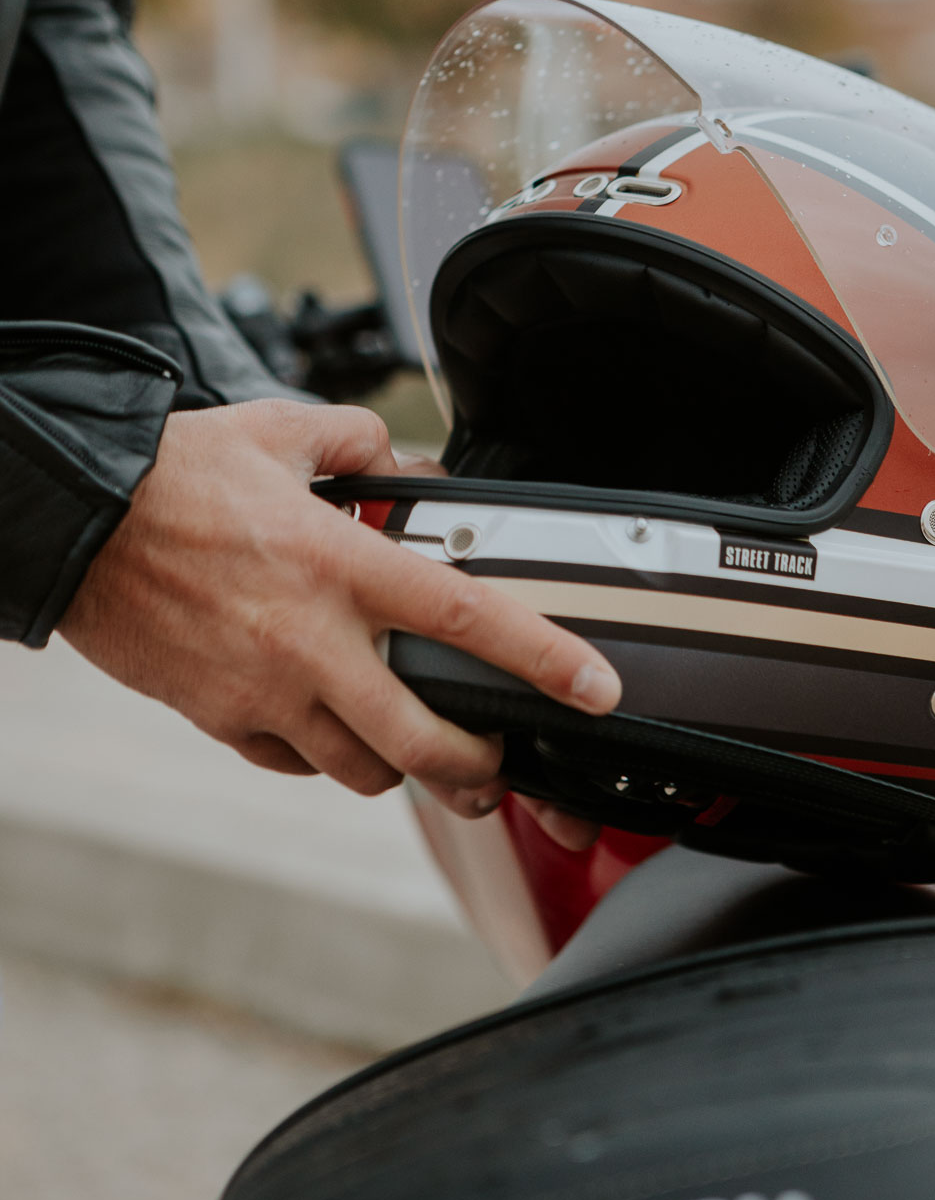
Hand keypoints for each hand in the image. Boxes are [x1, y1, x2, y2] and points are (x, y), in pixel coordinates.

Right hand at [60, 400, 619, 842]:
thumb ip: (362, 442)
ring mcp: (263, 690)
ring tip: (414, 746)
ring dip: (400, 766)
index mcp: (340, 563)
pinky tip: (329, 728)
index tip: (595, 689)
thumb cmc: (173, 475)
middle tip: (498, 764)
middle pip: (424, 740)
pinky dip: (325, 757)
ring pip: (361, 768)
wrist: (74, 523)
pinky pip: (295, 763)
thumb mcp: (280, 430)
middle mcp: (311, 638)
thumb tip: (407, 461)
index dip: (545, 659)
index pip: (467, 618)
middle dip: (479, 769)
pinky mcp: (221, 717)